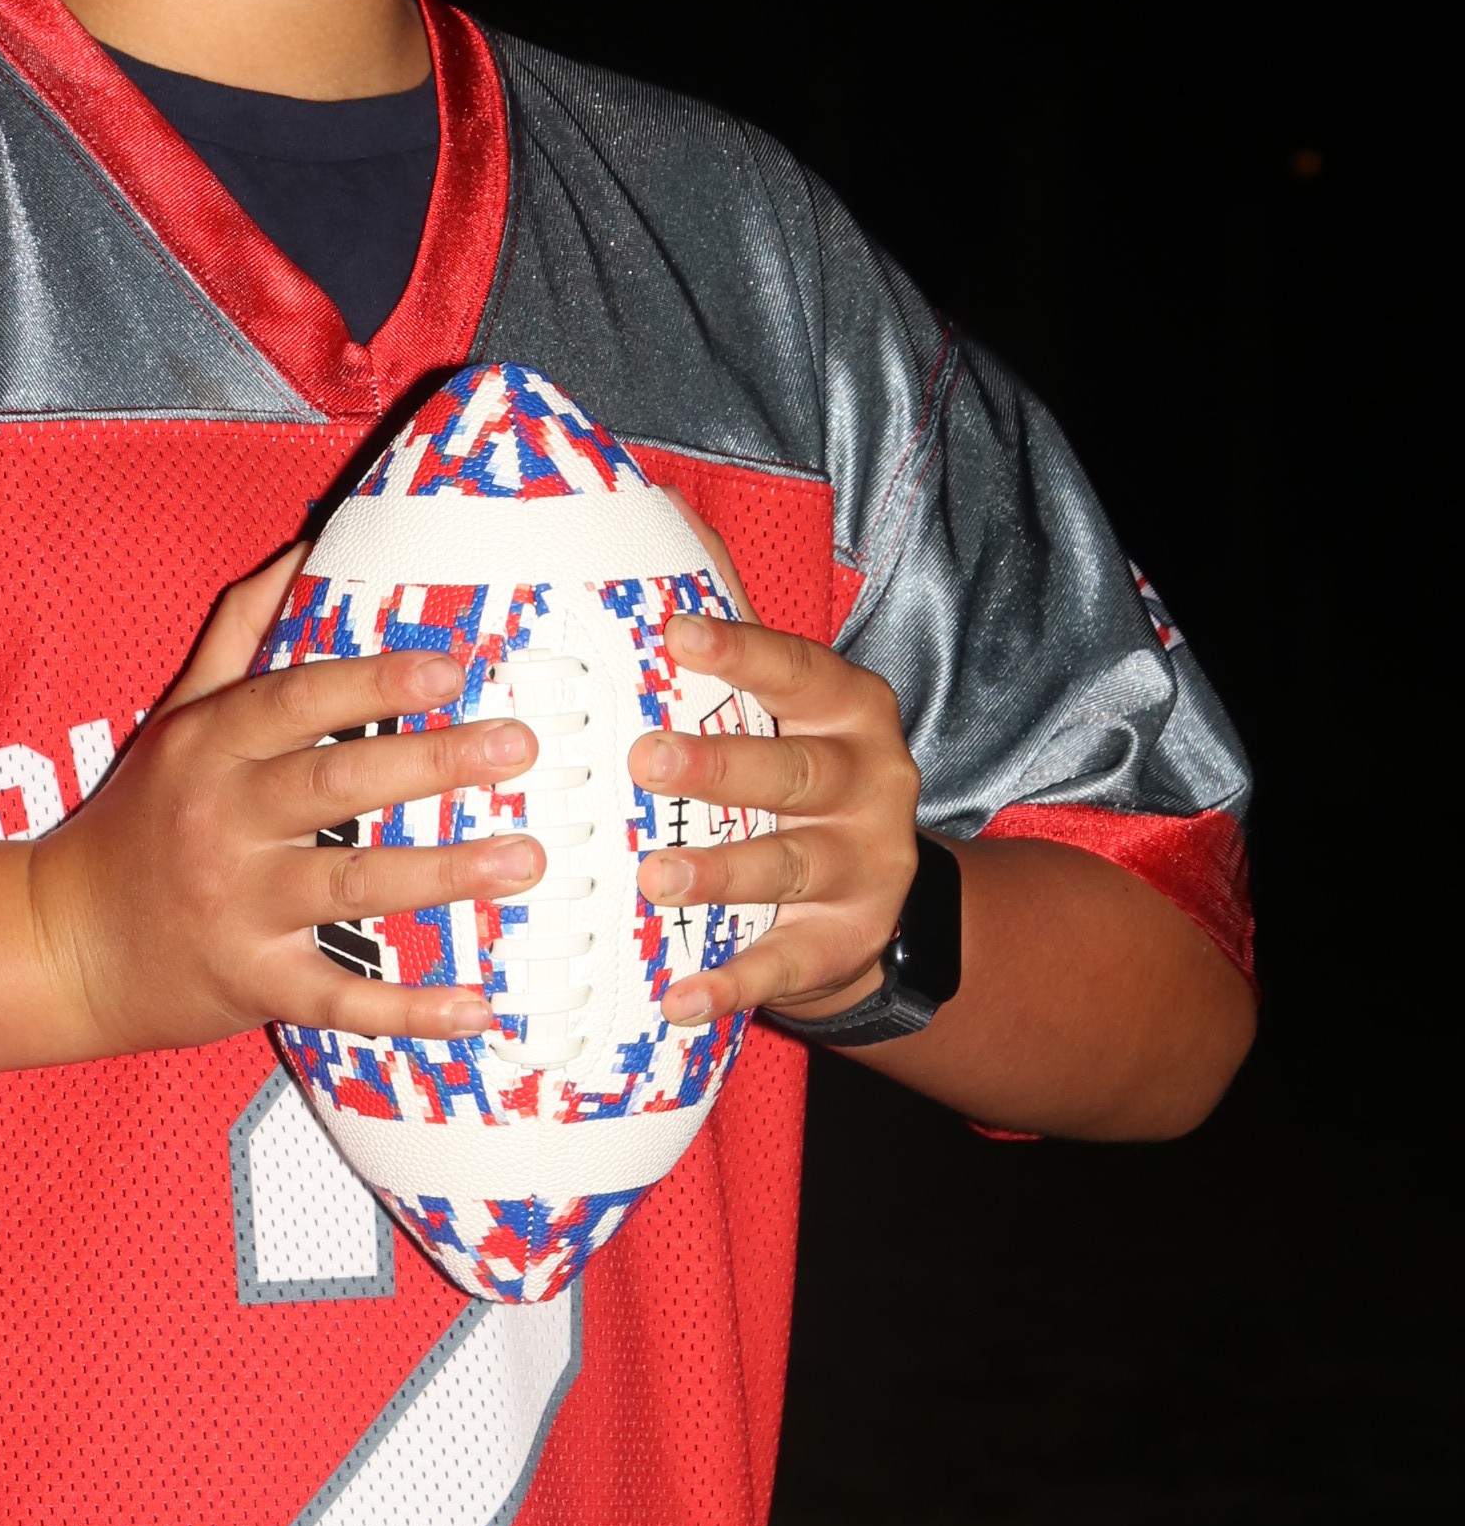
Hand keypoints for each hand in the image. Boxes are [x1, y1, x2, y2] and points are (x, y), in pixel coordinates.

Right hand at [26, 544, 541, 1058]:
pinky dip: (409, 1010)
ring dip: (443, 875)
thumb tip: (308, 545)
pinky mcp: (252, 983)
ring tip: (526, 859)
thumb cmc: (141, 819)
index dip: (372, 681)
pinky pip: (339, 998)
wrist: (63, 941)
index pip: (294, 703)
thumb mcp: (177, 717)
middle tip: (518, 747)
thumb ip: (242, 633)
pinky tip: (479, 1006)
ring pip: (349, 886)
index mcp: (210, 749)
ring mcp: (236, 907)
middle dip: (430, 763)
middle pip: (334, 785)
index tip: (452, 665)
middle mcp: (221, 823)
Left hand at [630, 610, 922, 1025]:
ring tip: (653, 877)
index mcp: (851, 714)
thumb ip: (735, 653)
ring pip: (788, 868)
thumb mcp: (790, 714)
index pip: (799, 672)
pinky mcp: (845, 945)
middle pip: (795, 774)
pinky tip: (677, 998)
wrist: (881, 900)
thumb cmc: (798, 781)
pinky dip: (729, 984)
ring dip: (720, 873)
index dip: (741, 654)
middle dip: (722, 766)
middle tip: (644, 759)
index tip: (674, 635)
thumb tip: (664, 527)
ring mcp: (865, 870)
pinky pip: (784, 965)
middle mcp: (870, 787)